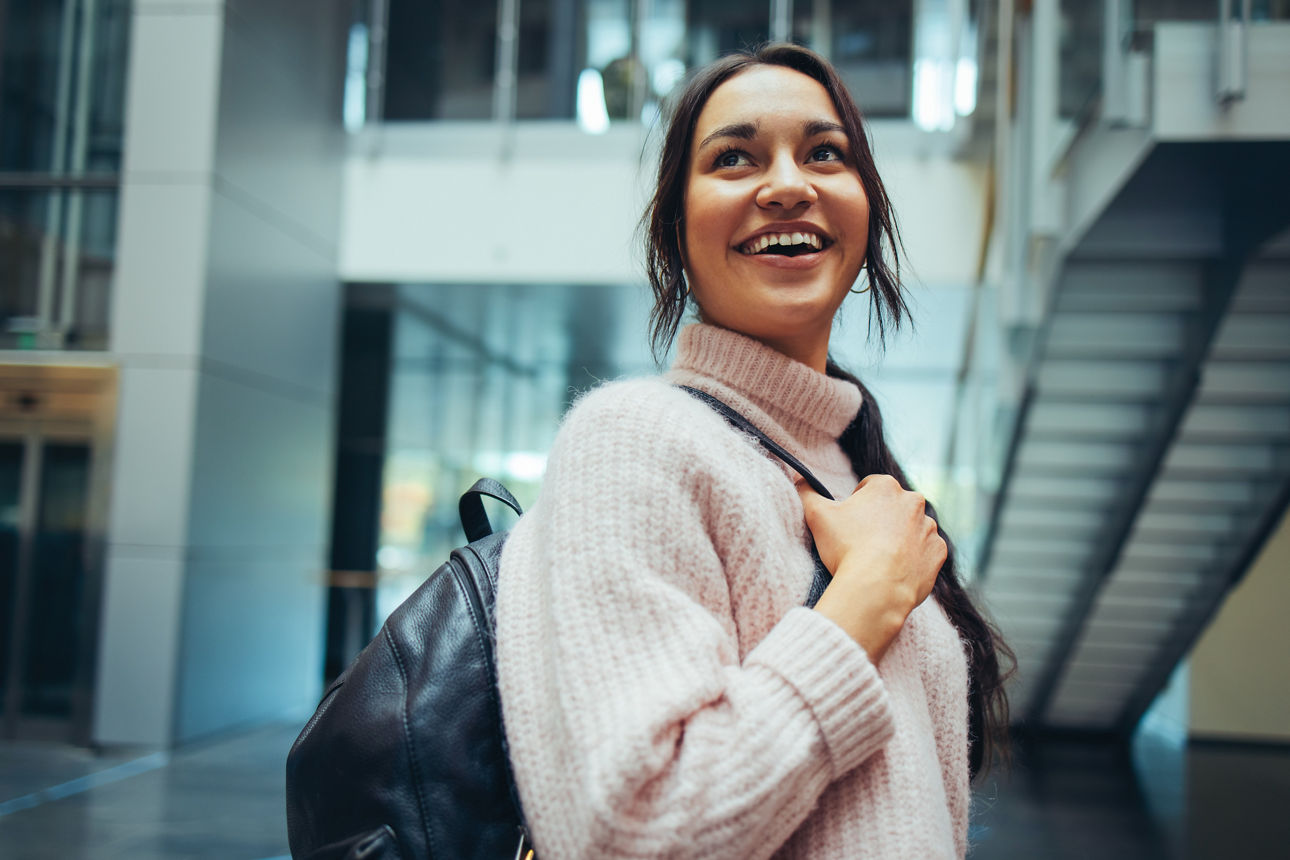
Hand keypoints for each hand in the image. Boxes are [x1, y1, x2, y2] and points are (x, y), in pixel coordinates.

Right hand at [797, 475, 945, 661]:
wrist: (876, 587)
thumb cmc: (846, 548)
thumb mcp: (817, 516)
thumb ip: (806, 492)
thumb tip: (797, 478)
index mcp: (886, 487)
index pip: (870, 487)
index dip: (857, 504)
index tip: (850, 523)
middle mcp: (914, 502)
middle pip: (894, 507)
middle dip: (881, 520)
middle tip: (863, 542)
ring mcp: (929, 527)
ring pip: (912, 528)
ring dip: (900, 538)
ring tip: (881, 559)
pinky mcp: (938, 552)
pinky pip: (926, 551)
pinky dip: (915, 558)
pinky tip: (897, 569)